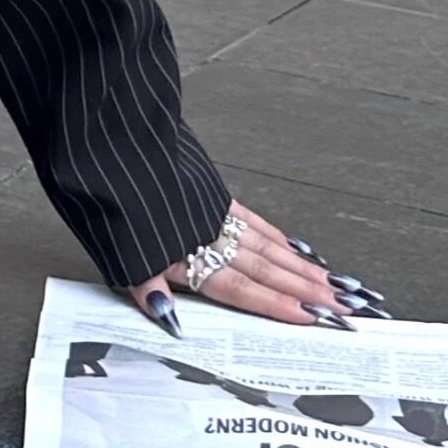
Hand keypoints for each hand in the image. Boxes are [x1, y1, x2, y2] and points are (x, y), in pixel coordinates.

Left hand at [126, 196, 390, 331]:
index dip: (278, 304)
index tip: (316, 317)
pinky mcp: (208, 189)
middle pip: (265, 267)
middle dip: (307, 289)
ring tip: (334, 283)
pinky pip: (250, 218)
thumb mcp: (113, 245)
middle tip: (346, 307)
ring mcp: (211, 210)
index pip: (241, 286)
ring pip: (266, 243)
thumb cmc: (102, 189)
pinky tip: (293, 246)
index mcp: (184, 251)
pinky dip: (275, 236)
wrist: (104, 129)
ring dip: (301, 267)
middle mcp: (206, 233)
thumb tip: (167, 316)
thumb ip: (143, 282)